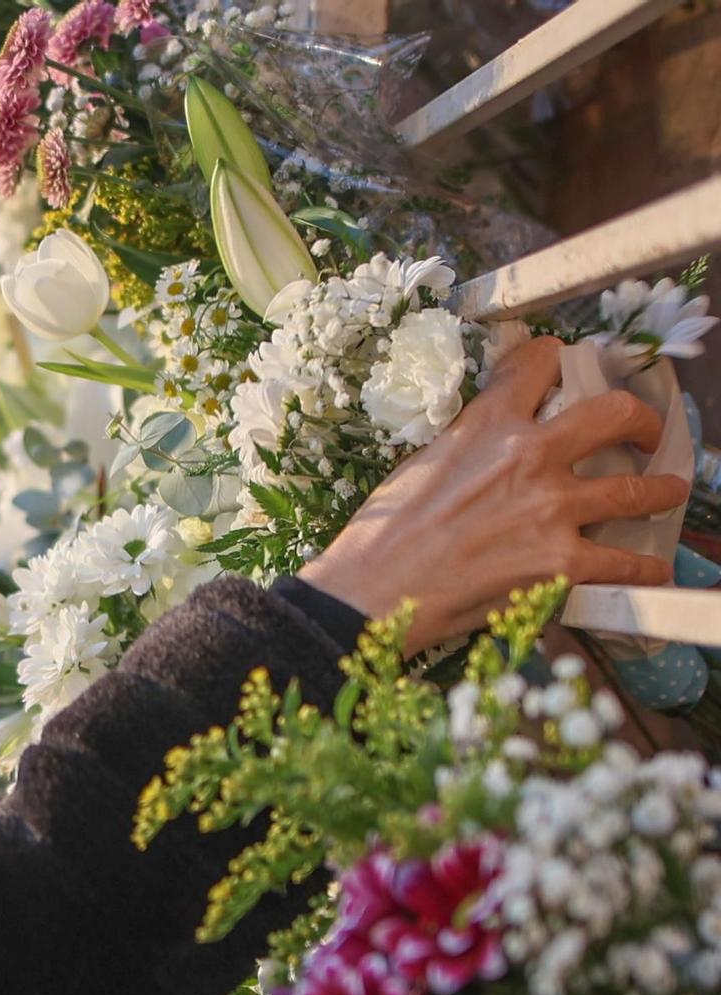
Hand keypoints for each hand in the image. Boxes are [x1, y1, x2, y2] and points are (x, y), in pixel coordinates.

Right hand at [301, 336, 684, 652]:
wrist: (372, 592)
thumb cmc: (381, 533)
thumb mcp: (421, 462)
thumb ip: (470, 443)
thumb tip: (492, 442)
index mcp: (488, 423)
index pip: (540, 362)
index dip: (557, 359)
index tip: (565, 368)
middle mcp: (530, 455)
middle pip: (616, 413)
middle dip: (641, 421)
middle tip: (645, 434)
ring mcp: (552, 509)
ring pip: (639, 489)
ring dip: (662, 491)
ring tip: (667, 493)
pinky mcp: (561, 563)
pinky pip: (626, 564)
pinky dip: (643, 569)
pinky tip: (650, 570)